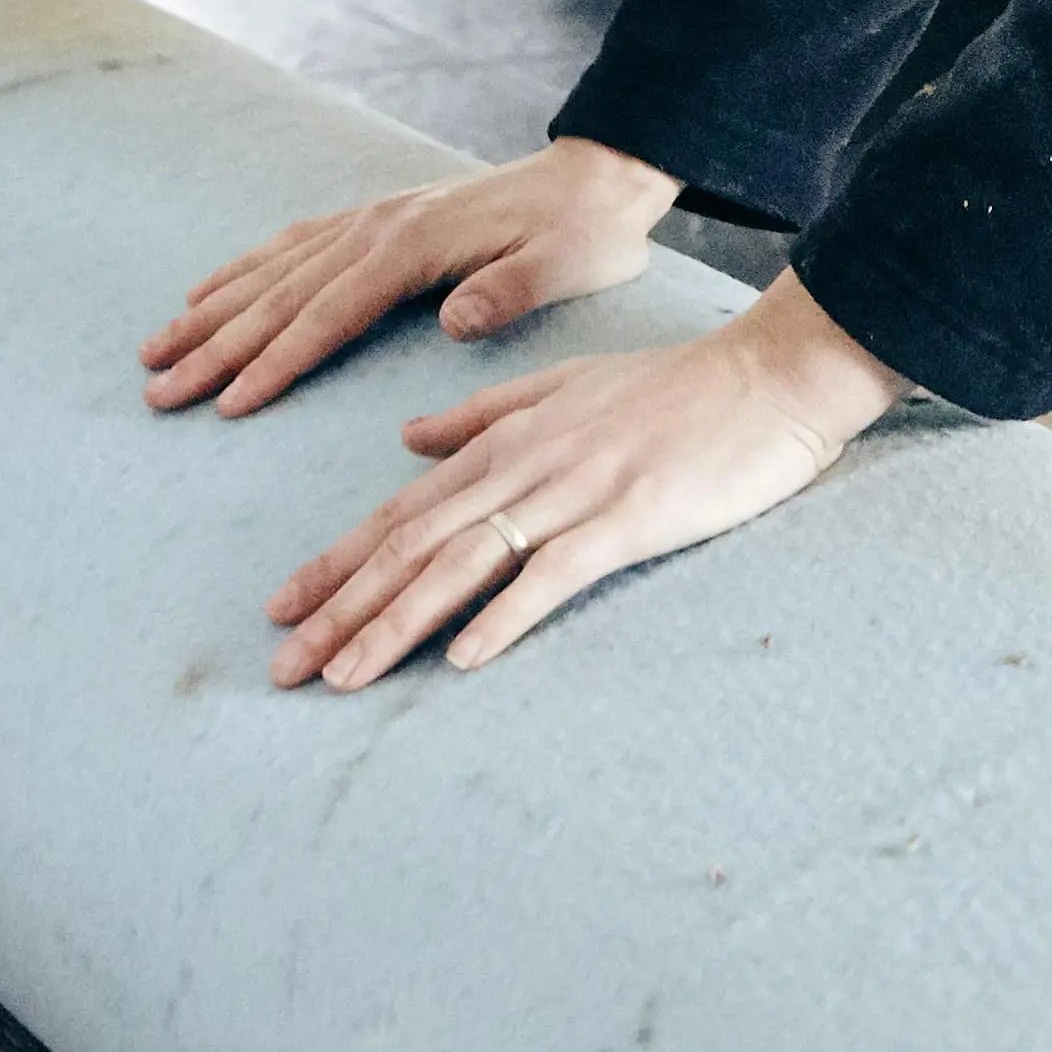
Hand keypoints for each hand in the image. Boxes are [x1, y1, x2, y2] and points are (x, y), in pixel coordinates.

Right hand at [140, 136, 679, 419]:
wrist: (596, 176)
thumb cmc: (584, 233)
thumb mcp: (565, 266)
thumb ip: (508, 293)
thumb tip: (455, 321)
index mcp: (412, 247)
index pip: (326, 315)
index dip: (273, 362)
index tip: (226, 403)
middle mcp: (376, 228)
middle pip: (279, 296)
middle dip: (214, 347)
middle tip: (156, 390)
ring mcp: (370, 219)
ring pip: (271, 271)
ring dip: (210, 312)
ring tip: (155, 350)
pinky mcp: (375, 219)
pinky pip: (290, 246)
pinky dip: (241, 271)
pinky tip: (207, 293)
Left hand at [262, 282, 905, 688]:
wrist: (769, 376)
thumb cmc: (675, 388)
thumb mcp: (563, 387)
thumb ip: (482, 417)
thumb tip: (407, 442)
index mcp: (504, 441)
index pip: (401, 511)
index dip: (338, 562)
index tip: (282, 608)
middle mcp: (523, 466)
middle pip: (412, 545)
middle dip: (341, 607)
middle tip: (283, 666)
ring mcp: (574, 493)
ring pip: (462, 564)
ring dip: (395, 623)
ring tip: (342, 676)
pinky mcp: (628, 520)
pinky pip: (553, 575)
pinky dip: (504, 617)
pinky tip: (461, 659)